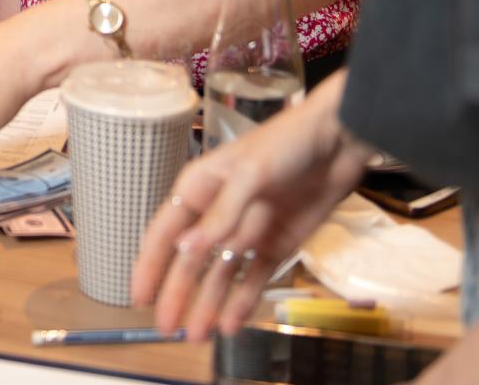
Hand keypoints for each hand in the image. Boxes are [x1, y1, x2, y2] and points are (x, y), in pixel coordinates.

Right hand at [130, 69, 371, 339]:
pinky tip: (230, 325)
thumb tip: (186, 248)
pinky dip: (242, 301)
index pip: (166, 232)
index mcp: (200, 188)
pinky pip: (255, 278)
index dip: (150, 264)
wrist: (339, 141)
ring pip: (221, 276)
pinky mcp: (276, 244)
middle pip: (191, 261)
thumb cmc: (286, 143)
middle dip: (178, 294)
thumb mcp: (250, 174)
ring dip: (208, 304)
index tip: (138, 296)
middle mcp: (218, 213)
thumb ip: (221, 214)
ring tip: (196, 337)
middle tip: (167, 329)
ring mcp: (248, 231)